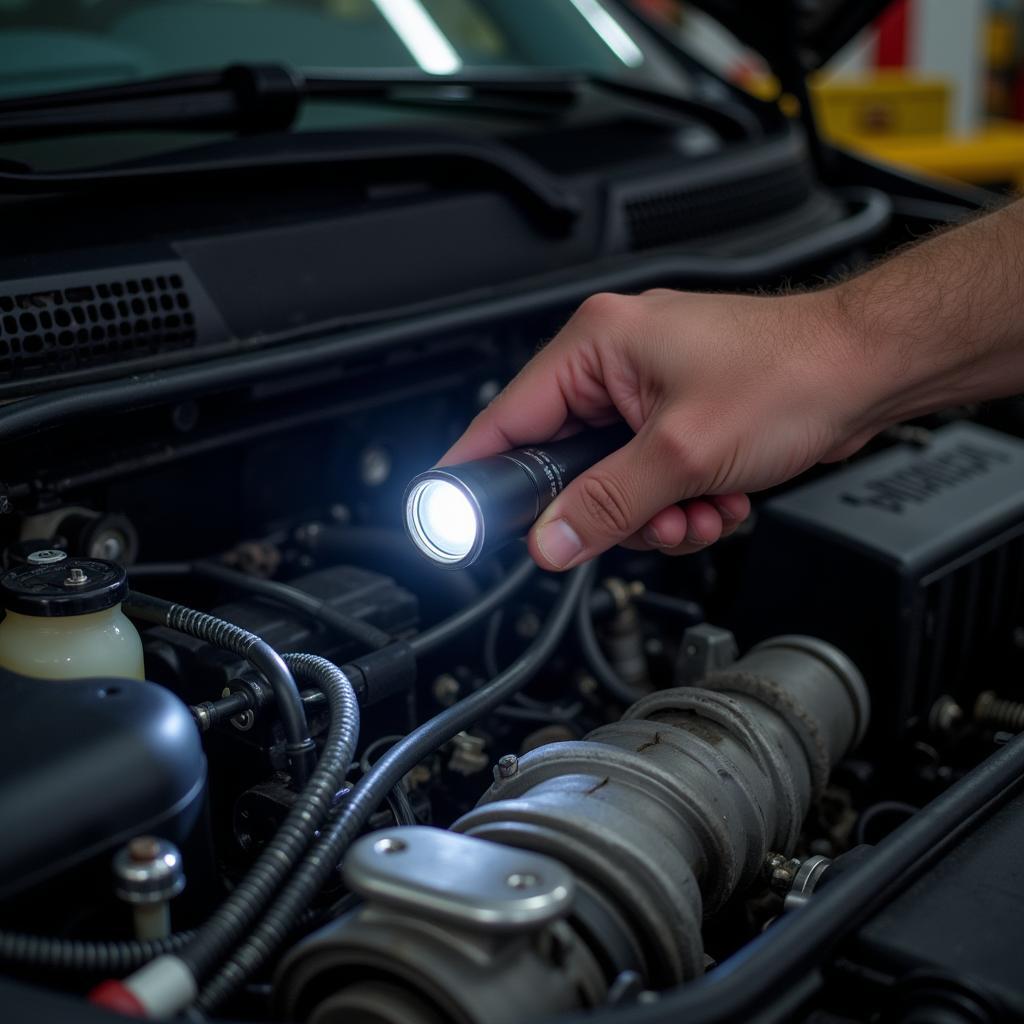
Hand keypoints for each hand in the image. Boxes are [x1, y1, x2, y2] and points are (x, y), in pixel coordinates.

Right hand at [440, 287, 870, 570]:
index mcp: (596, 345)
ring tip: (699, 508)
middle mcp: (614, 361)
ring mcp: (648, 389)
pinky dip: (680, 500)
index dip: (482, 474)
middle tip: (646, 521)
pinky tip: (718, 497)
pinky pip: (649, 476)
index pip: (507, 419)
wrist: (867, 369)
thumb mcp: (681, 453)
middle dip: (610, 507)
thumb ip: (605, 505)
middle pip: (566, 463)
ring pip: (612, 480)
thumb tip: (548, 540)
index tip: (457, 515)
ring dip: (654, 511)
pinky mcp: (678, 412)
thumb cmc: (791, 374)